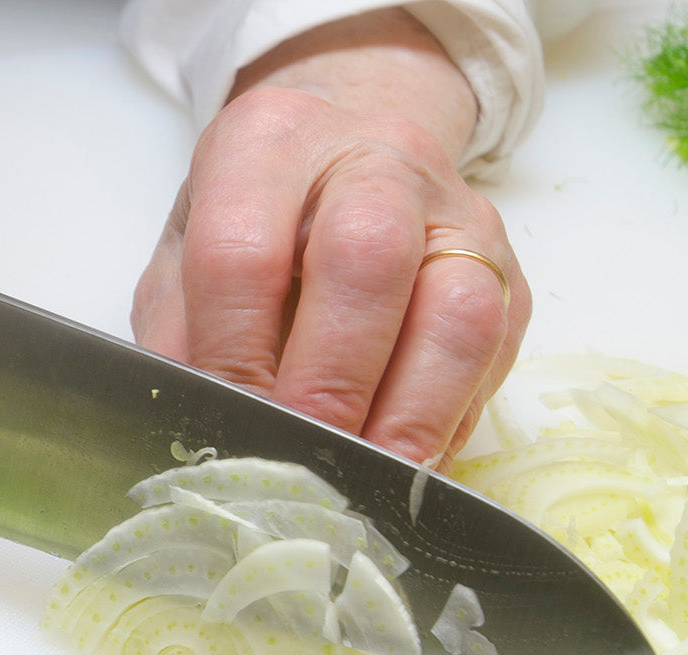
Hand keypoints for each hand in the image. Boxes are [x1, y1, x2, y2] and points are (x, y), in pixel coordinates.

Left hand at [130, 12, 529, 463]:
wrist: (348, 150)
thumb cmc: (253, 218)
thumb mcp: (184, 256)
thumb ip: (179, 333)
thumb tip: (195, 426)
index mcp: (269, 144)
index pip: (244, 254)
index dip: (234, 353)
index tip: (228, 424)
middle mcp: (375, 160)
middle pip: (365, 262)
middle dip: (328, 382)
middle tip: (300, 456)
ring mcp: (455, 214)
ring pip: (456, 310)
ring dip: (406, 414)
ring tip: (360, 478)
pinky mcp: (507, 273)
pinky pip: (494, 354)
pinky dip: (446, 424)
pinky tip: (400, 466)